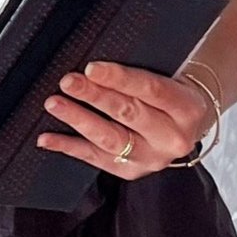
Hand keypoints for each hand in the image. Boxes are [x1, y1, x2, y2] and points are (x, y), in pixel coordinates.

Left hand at [36, 59, 215, 176]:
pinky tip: (48, 138)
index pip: (150, 90)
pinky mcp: (130, 171)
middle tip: (68, 82)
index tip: (91, 68)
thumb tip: (95, 65)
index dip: (119, 79)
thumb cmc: (173, 94)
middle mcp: (171, 138)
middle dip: (94, 96)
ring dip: (78, 120)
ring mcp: (151, 158)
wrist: (188, 127)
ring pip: (110, 139)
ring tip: (55, 104)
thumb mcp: (171, 79)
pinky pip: (95, 158)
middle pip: (128, 114)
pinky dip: (69, 147)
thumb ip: (140, 74)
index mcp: (186, 108)